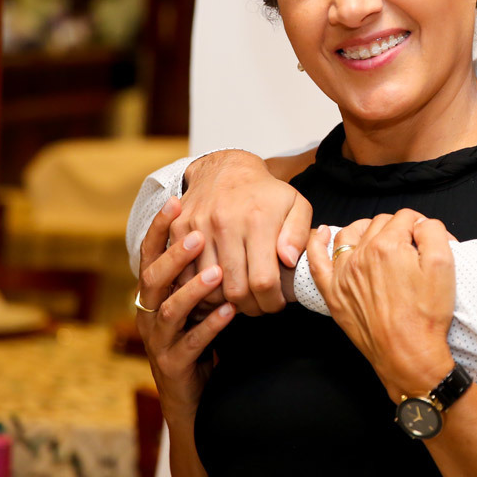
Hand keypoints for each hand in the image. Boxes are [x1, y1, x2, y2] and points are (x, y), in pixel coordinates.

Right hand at [136, 204, 235, 421]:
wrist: (194, 395)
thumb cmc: (202, 334)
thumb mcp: (201, 297)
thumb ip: (205, 264)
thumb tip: (220, 224)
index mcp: (154, 291)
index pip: (150, 253)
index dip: (160, 228)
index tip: (176, 201)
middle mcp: (149, 312)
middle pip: (154, 278)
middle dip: (174, 255)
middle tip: (198, 235)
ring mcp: (159, 340)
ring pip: (168, 310)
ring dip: (192, 290)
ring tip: (217, 273)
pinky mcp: (173, 365)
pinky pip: (190, 343)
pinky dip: (209, 326)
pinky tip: (229, 313)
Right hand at [165, 151, 311, 314]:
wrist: (225, 169)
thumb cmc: (265, 193)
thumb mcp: (295, 205)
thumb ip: (298, 234)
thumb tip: (288, 261)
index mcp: (258, 220)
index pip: (263, 280)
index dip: (272, 301)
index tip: (277, 302)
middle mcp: (225, 224)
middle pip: (235, 290)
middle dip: (251, 306)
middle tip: (260, 305)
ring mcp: (198, 227)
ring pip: (208, 288)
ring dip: (226, 301)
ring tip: (241, 297)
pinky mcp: (178, 230)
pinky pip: (185, 276)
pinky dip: (200, 289)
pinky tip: (218, 286)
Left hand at [308, 209, 456, 401]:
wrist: (408, 354)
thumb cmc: (426, 316)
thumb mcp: (444, 265)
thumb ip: (432, 231)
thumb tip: (420, 223)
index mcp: (388, 246)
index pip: (406, 218)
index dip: (422, 227)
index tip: (429, 242)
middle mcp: (361, 255)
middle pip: (380, 224)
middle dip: (399, 229)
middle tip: (413, 249)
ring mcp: (343, 274)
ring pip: (351, 234)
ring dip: (366, 228)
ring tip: (380, 236)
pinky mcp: (334, 293)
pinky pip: (317, 261)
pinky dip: (317, 243)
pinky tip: (323, 234)